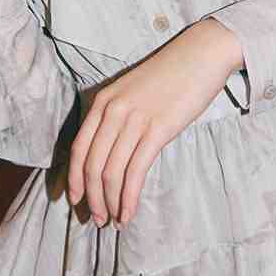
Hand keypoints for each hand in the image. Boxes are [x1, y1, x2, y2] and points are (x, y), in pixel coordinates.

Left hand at [67, 18, 243, 226]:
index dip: (74, 179)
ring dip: (109, 203)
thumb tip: (110, 152)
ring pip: (111, 172)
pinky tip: (129, 212)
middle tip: (97, 220)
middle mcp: (112, 111)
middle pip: (92, 165)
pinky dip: (129, 197)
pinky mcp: (157, 130)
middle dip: (92, 198)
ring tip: (114, 221)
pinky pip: (135, 171)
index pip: (78, 148)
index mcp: (103, 101)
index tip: (76, 201)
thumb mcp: (133, 92)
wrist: (201, 54)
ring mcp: (134, 120)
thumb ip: (118, 116)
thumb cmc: (171, 75)